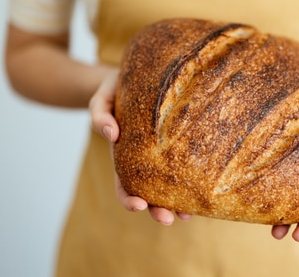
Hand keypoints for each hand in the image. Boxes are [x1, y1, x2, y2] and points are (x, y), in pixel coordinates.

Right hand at [89, 68, 191, 224]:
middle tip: (168, 220)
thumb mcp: (101, 100)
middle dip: (156, 209)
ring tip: (186, 216)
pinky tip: (198, 192)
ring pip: (167, 185)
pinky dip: (189, 181)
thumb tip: (111, 134)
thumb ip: (100, 116)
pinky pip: (182, 165)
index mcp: (122, 155)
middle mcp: (141, 161)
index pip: (124, 184)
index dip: (129, 198)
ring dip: (175, 204)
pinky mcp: (175, 143)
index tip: (138, 205)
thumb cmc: (113, 90)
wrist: (133, 78)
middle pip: (148, 192)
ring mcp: (159, 155)